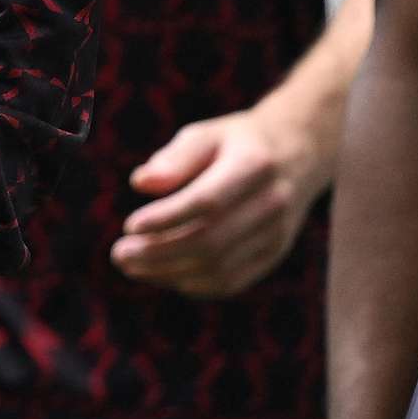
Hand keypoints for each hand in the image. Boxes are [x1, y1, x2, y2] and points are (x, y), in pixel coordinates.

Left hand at [116, 101, 324, 297]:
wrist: (298, 154)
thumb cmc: (236, 143)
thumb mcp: (206, 135)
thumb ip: (174, 158)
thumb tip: (140, 183)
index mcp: (254, 165)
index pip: (208, 201)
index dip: (167, 218)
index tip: (129, 226)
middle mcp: (272, 203)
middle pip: (211, 241)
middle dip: (159, 252)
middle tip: (120, 254)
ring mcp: (277, 234)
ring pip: (219, 268)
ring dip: (168, 272)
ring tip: (131, 265)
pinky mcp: (273, 255)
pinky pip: (230, 282)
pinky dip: (191, 284)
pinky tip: (160, 273)